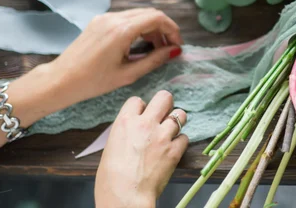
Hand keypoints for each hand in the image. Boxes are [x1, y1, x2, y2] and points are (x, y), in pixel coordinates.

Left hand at [48, 8, 183, 104]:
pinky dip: (139, 27)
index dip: (172, 29)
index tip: (177, 45)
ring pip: (139, 14)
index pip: (157, 18)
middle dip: (164, 29)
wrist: (61, 80)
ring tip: (156, 49)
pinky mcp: (99, 20)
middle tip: (169, 48)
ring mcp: (105, 17)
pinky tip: (140, 44)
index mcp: (122, 30)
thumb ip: (154, 60)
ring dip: (152, 28)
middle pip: (150, 13)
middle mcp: (114, 18)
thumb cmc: (94, 81)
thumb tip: (174, 51)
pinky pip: (126, 18)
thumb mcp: (129, 74)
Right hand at [95, 91, 187, 207]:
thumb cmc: (111, 179)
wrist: (125, 197)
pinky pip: (185, 137)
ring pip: (180, 115)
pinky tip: (173, 149)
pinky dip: (180, 143)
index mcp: (125, 122)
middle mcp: (145, 124)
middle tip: (164, 114)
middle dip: (165, 104)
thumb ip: (126, 133)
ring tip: (171, 131)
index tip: (142, 115)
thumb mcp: (111, 148)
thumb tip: (134, 132)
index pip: (138, 100)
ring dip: (176, 122)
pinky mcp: (174, 150)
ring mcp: (162, 136)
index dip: (141, 108)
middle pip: (164, 97)